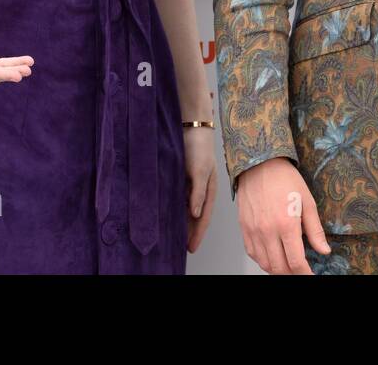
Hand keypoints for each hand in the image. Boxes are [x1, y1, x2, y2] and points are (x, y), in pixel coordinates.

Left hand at [183, 125, 217, 253]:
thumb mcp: (200, 171)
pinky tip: (168, 216)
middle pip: (195, 216)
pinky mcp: (182, 178)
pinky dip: (175, 209)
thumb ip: (198, 193)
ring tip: (173, 237)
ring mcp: (191, 184)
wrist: (192, 127)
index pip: (204, 217)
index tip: (191, 248)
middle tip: (181, 249)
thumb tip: (197, 215)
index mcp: (210, 190)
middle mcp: (201, 190)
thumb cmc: (199, 148)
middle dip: (190, 232)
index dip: (198, 233)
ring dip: (182, 222)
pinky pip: (178, 199)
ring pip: (186, 209)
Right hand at [236, 157, 329, 273]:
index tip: (311, 275)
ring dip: (277, 270)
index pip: (295, 261)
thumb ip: (315, 230)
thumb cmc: (285, 179)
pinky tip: (273, 256)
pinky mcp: (244, 229)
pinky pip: (253, 254)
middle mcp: (267, 231)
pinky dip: (263, 261)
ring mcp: (253, 231)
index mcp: (286, 224)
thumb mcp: (307, 201)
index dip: (305, 273)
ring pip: (265, 264)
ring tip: (288, 266)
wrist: (260, 164)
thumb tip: (324, 250)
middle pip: (279, 267)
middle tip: (301, 270)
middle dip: (292, 274)